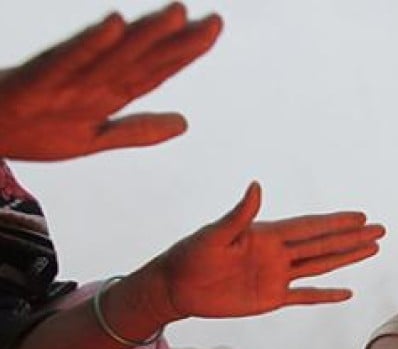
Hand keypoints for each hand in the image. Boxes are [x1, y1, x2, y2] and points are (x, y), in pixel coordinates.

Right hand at [0, 3, 220, 160]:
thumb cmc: (34, 130)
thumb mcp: (96, 138)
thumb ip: (138, 130)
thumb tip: (185, 124)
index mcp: (109, 92)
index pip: (157, 70)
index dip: (187, 52)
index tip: (214, 31)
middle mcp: (95, 79)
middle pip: (146, 58)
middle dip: (180, 40)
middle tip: (217, 21)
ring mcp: (69, 78)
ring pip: (117, 54)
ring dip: (147, 34)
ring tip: (178, 15)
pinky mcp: (41, 79)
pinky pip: (72, 58)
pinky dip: (94, 42)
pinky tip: (116, 24)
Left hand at [149, 181, 384, 320]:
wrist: (176, 287)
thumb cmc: (190, 255)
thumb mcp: (214, 234)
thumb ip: (239, 214)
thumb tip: (256, 186)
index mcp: (267, 234)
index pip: (310, 227)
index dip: (336, 222)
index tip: (361, 216)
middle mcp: (278, 254)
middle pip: (323, 244)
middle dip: (352, 237)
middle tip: (380, 229)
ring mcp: (277, 277)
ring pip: (321, 266)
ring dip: (346, 258)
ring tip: (373, 248)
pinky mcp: (271, 299)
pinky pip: (305, 297)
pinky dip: (326, 296)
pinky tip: (347, 292)